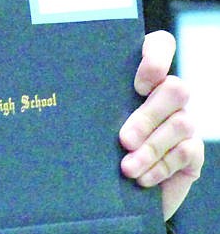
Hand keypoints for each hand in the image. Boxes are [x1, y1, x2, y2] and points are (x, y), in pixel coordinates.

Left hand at [92, 31, 203, 233]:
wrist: (110, 189)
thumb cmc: (90, 141)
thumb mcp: (84, 116)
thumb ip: (81, 99)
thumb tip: (42, 88)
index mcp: (142, 75)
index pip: (161, 44)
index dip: (157, 55)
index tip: (137, 82)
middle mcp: (167, 94)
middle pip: (176, 89)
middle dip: (148, 115)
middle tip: (122, 139)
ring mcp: (183, 121)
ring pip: (182, 123)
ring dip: (151, 148)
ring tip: (126, 167)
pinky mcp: (192, 152)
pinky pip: (186, 153)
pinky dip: (160, 166)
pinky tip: (140, 177)